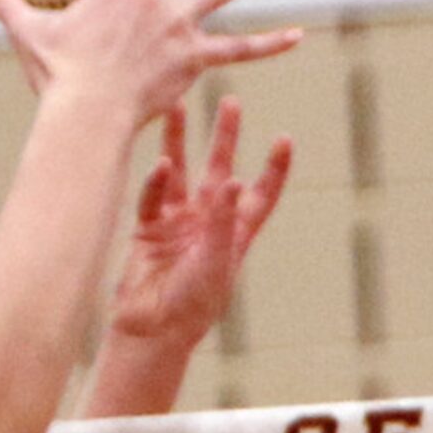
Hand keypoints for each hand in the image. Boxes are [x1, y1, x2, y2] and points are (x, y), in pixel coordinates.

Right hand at [110, 97, 291, 348]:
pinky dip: (154, 182)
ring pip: (180, 173)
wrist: (153, 330)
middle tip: (231, 102)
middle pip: (219, 169)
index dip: (274, 169)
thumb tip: (231, 179)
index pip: (260, 193)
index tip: (284, 140)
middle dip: (225, 137)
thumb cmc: (194, 304)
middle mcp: (207, 221)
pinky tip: (159, 164)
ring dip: (179, 142)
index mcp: (235, 232)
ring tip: (179, 107)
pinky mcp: (148, 230)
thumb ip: (222, 220)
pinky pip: (152, 198)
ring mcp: (176, 223)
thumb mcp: (217, 261)